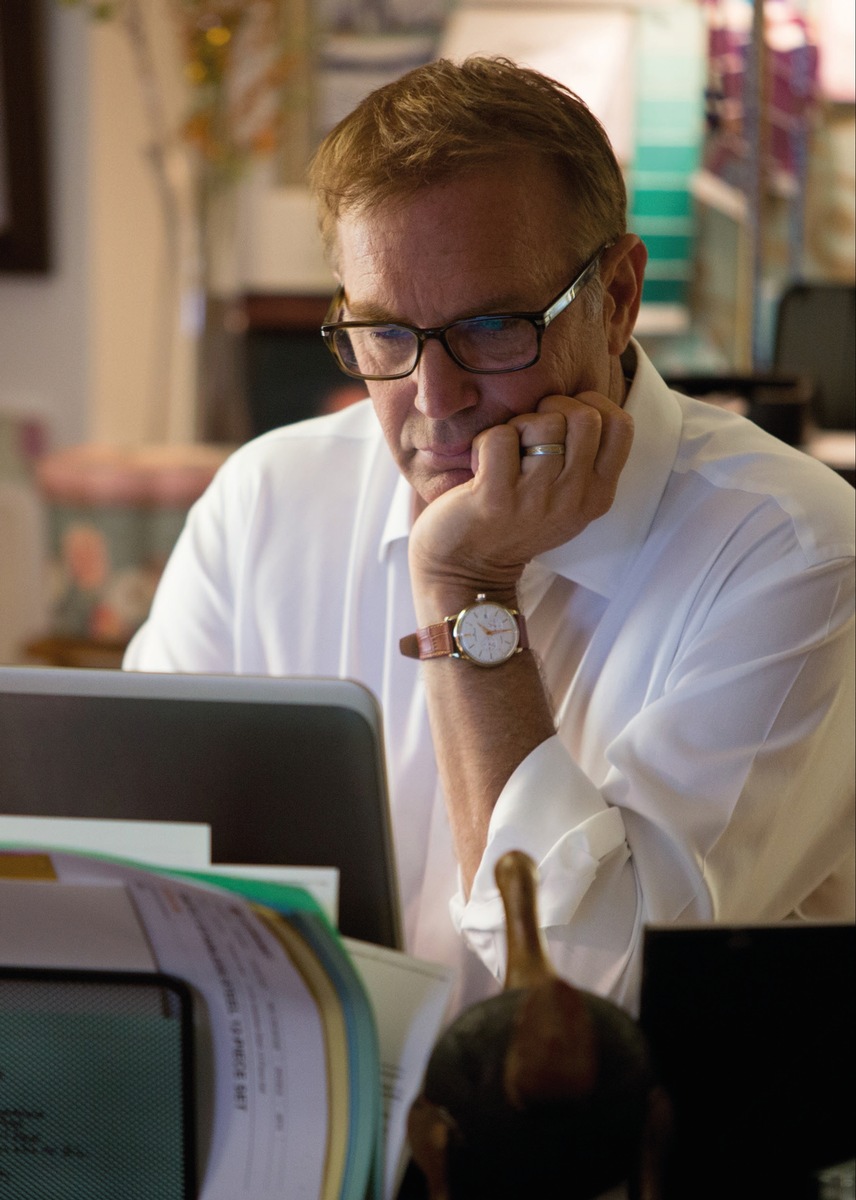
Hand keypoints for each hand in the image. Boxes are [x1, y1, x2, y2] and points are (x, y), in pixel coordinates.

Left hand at [408, 390, 632, 595]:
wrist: (469, 569)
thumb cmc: (516, 520)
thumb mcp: (567, 499)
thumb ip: (585, 459)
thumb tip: (586, 402)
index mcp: (598, 495)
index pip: (621, 425)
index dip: (593, 404)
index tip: (565, 417)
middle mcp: (574, 498)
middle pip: (584, 416)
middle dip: (553, 408)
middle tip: (530, 432)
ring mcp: (536, 500)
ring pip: (542, 423)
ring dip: (516, 425)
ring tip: (506, 453)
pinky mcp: (497, 499)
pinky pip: (500, 437)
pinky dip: (485, 441)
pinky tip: (482, 465)